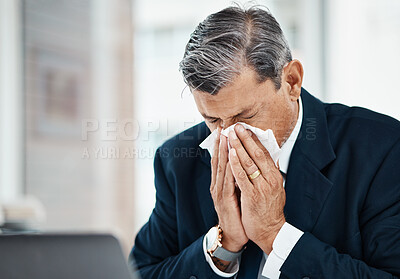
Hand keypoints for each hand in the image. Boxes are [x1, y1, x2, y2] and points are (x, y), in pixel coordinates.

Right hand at [210, 128, 247, 253]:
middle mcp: (217, 185)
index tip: (225, 129)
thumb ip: (238, 177)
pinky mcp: (224, 200)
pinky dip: (228, 169)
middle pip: (218, 160)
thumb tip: (244, 162)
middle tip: (222, 127)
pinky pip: (227, 182)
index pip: (221, 159)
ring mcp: (219, 192)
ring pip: (221, 168)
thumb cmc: (238, 213)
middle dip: (220, 142)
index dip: (222, 144)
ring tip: (225, 136)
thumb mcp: (237, 192)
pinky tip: (230, 159)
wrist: (235, 235)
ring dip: (223, 152)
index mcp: (221, 182)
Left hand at [228, 124, 285, 253]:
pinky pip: (242, 176)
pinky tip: (230, 153)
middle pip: (256, 154)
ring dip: (238, 146)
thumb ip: (272, 173)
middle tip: (236, 125)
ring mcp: (261, 187)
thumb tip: (271, 157)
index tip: (245, 128)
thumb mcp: (276, 189)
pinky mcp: (252, 196)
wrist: (270, 231)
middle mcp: (270, 179)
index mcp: (275, 176)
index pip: (264, 153)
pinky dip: (236, 163)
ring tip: (231, 134)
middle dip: (245, 138)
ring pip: (248, 162)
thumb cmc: (270, 209)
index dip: (254, 139)